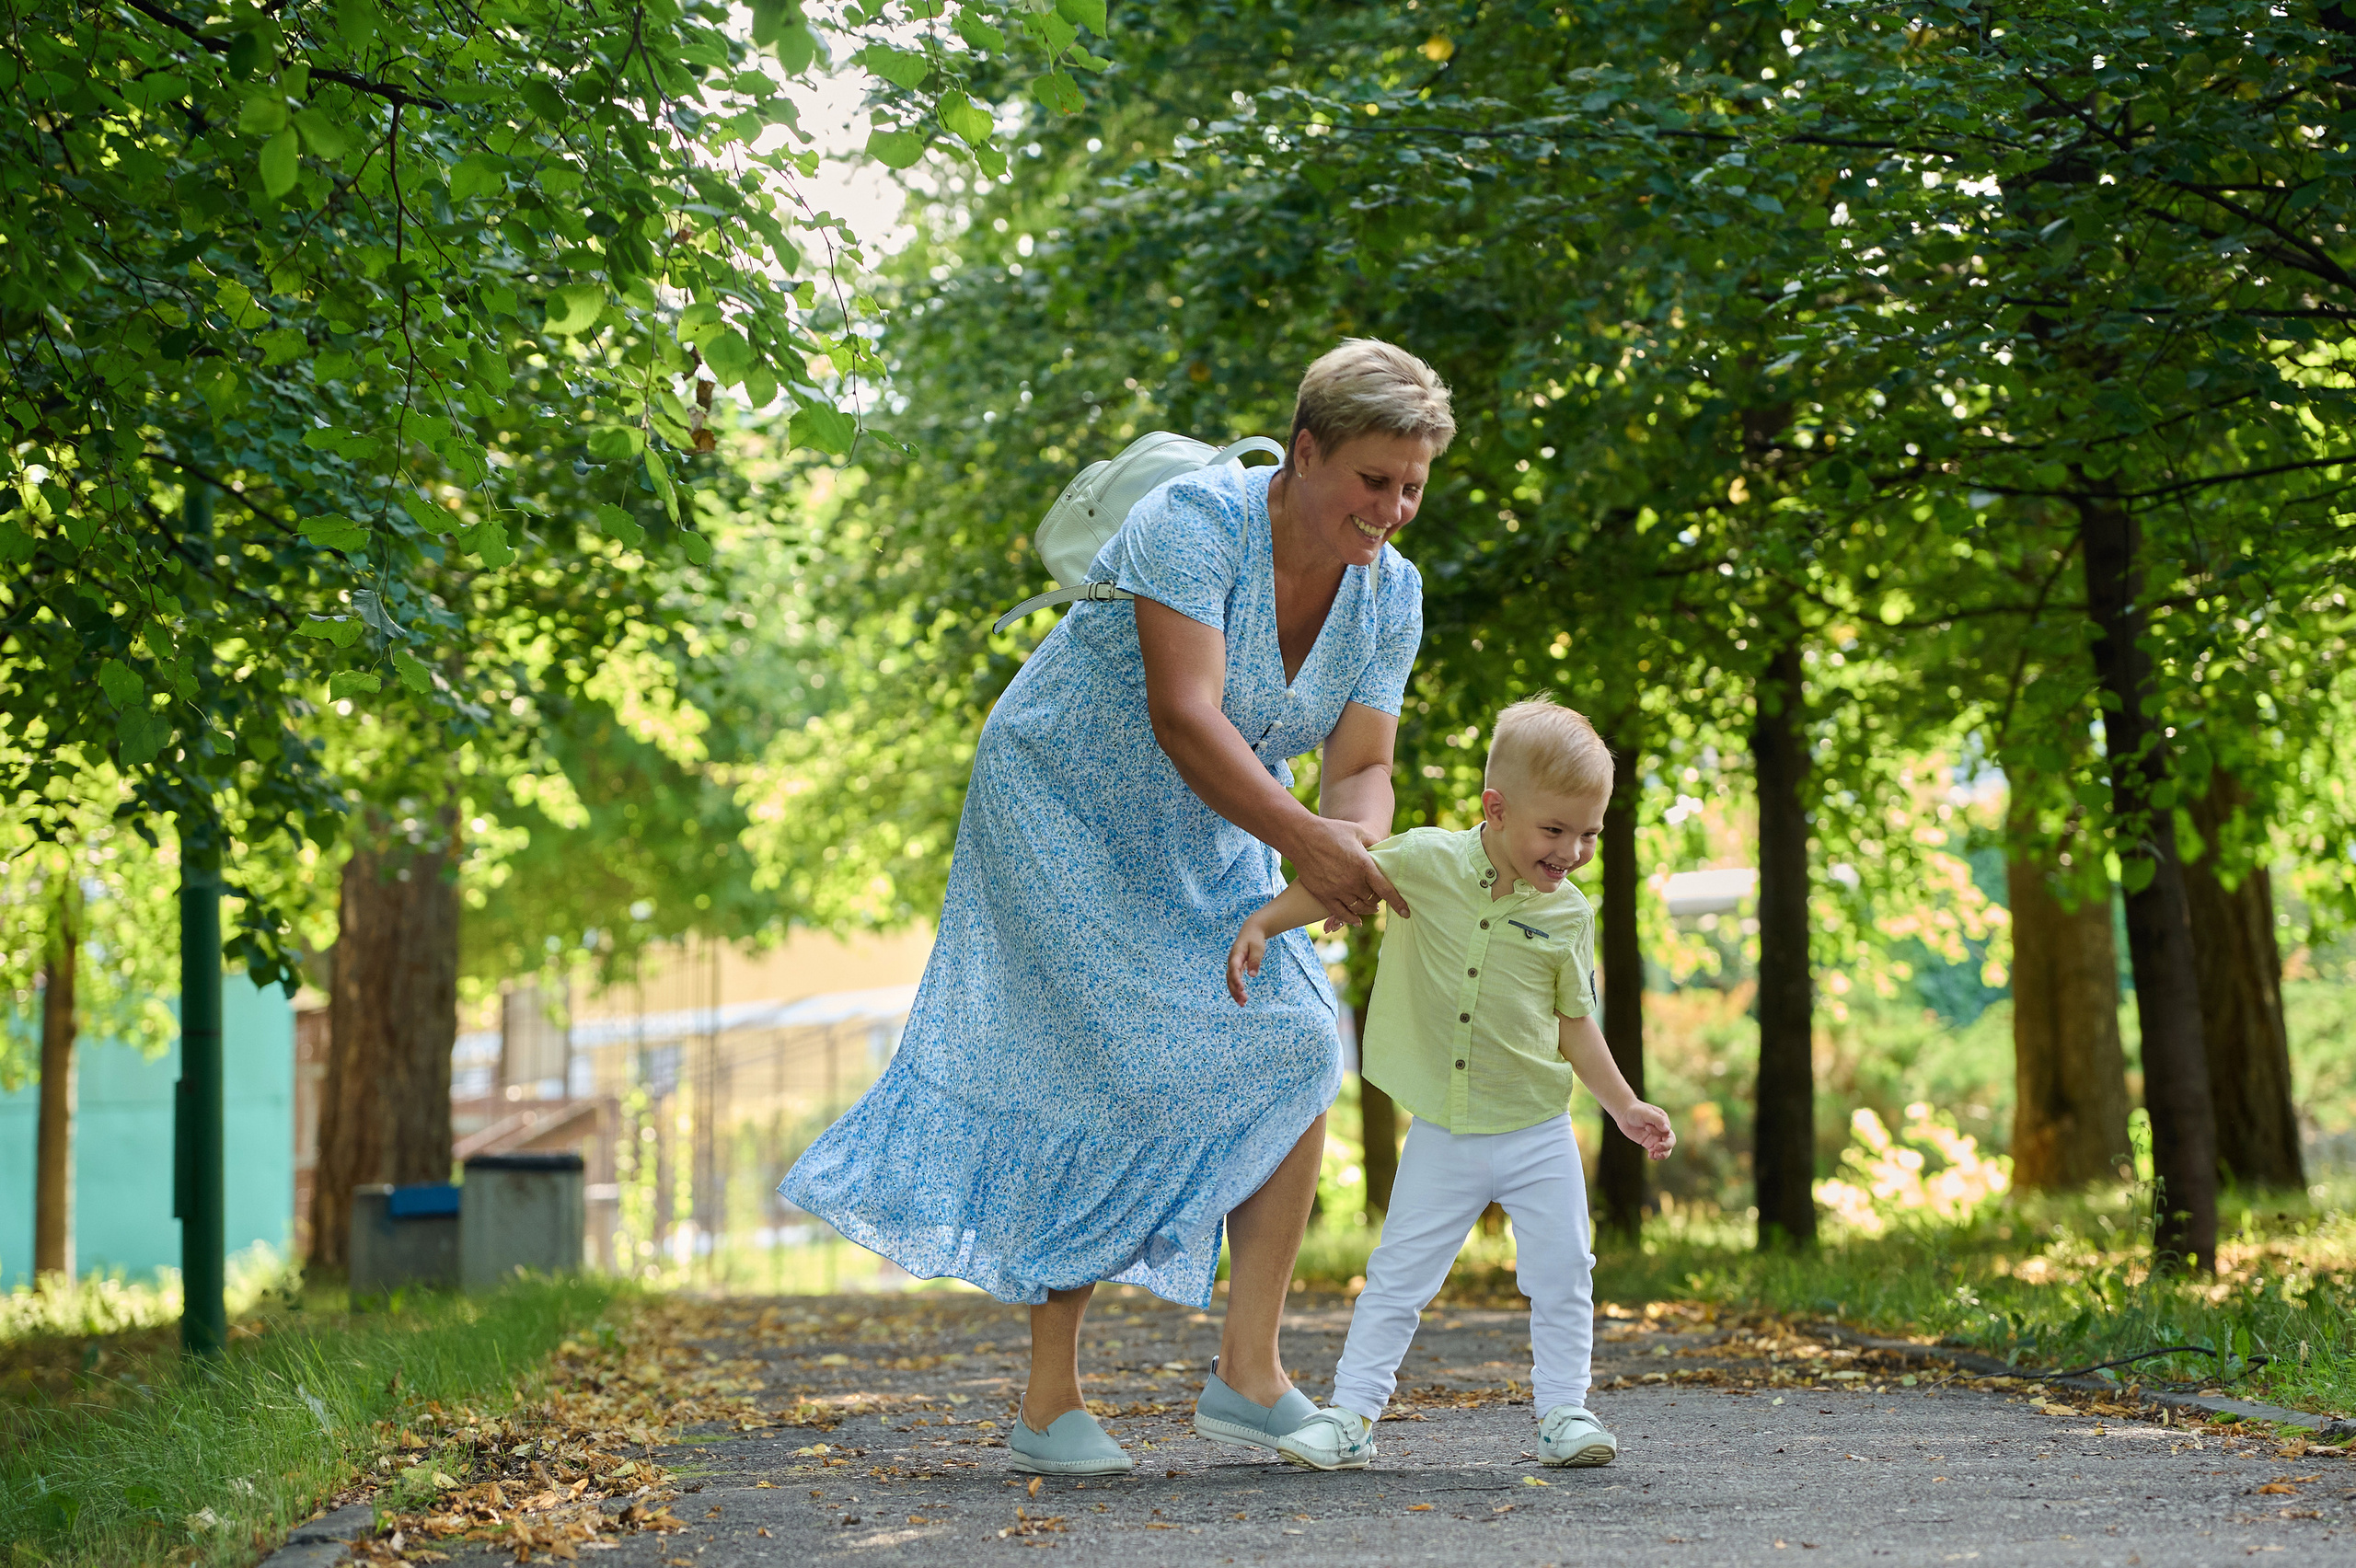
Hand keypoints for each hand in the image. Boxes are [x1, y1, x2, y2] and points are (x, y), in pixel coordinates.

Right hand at [1226, 924, 1268, 1005]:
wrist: (1251, 931)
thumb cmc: (1255, 939)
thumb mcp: (1258, 948)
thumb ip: (1255, 961)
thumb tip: (1252, 975)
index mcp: (1236, 955)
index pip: (1234, 969)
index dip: (1236, 980)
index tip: (1242, 989)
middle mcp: (1231, 961)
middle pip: (1230, 978)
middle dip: (1235, 990)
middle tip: (1243, 1001)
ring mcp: (1232, 965)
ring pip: (1231, 981)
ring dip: (1235, 993)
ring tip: (1243, 1004)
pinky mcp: (1236, 968)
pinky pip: (1234, 980)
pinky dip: (1237, 989)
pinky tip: (1242, 998)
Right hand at [1287, 815, 1409, 927]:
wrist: (1302, 837)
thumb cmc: (1331, 831)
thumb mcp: (1358, 831)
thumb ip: (1374, 842)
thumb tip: (1384, 849)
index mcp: (1364, 865)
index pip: (1386, 890)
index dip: (1398, 903)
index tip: (1406, 913)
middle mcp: (1352, 881)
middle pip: (1372, 900)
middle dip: (1379, 900)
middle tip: (1380, 897)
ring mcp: (1337, 890)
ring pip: (1358, 908)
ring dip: (1367, 909)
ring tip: (1372, 907)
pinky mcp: (1324, 895)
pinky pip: (1340, 913)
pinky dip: (1350, 919)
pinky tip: (1357, 921)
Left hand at [1613, 1101, 1675, 1161]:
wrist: (1624, 1114)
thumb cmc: (1636, 1110)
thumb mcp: (1646, 1113)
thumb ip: (1657, 1120)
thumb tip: (1667, 1129)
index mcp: (1664, 1121)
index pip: (1667, 1131)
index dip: (1659, 1132)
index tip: (1647, 1127)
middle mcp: (1662, 1130)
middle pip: (1670, 1142)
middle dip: (1665, 1147)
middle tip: (1656, 1148)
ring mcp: (1656, 1138)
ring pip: (1665, 1149)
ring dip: (1663, 1154)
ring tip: (1655, 1155)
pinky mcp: (1649, 1144)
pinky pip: (1656, 1152)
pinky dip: (1655, 1156)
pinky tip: (1650, 1156)